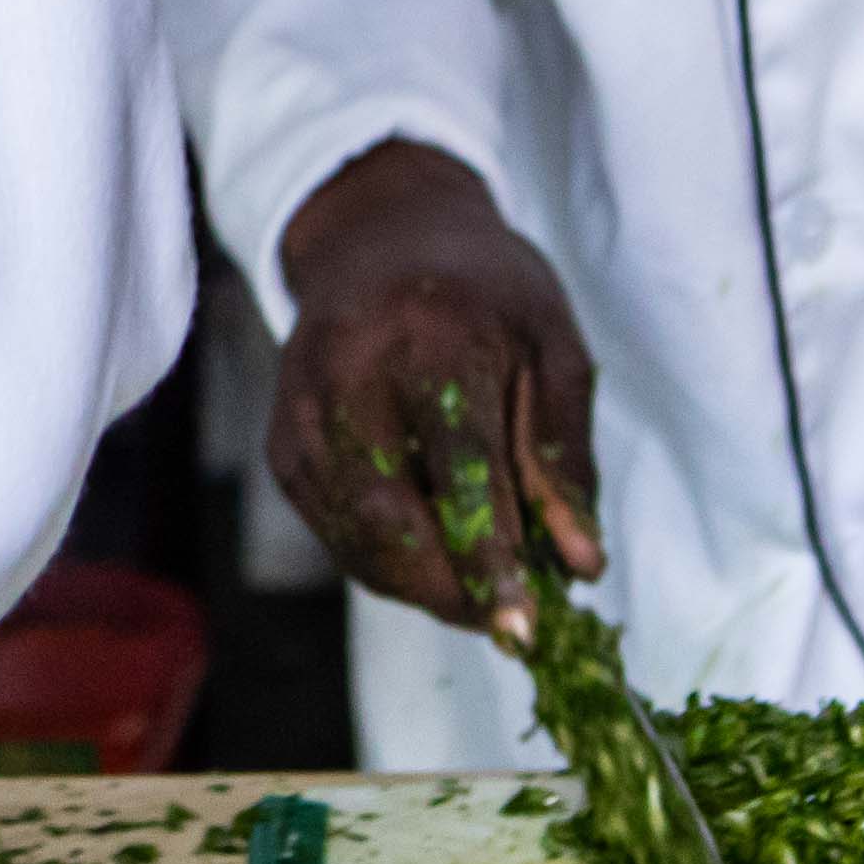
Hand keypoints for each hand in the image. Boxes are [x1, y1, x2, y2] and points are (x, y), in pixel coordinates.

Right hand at [265, 139, 603, 637]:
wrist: (381, 235)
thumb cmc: (485, 293)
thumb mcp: (552, 350)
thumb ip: (564, 458)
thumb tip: (582, 566)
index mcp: (431, 339)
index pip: (460, 470)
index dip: (491, 557)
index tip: (522, 628)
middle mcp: (348, 374)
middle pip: (391, 518)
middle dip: (451, 589)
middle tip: (504, 624)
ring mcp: (301, 410)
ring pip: (355, 537)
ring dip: (420, 586)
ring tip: (476, 592)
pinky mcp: (281, 442)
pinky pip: (332, 530)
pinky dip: (383, 563)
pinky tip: (429, 558)